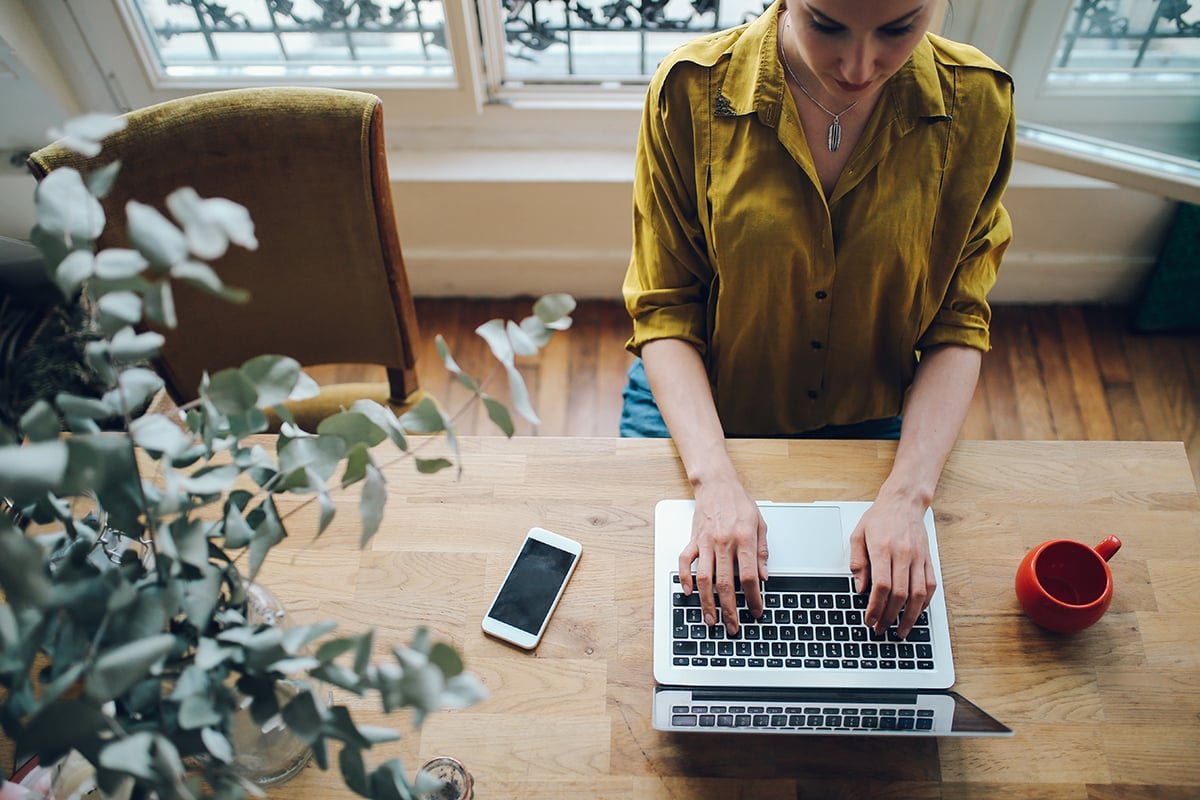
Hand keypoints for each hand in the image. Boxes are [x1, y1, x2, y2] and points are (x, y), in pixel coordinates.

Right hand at [677, 477, 767, 633]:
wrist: (717, 484)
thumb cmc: (739, 503)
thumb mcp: (760, 524)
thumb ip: (762, 552)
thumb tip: (764, 576)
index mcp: (743, 539)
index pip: (749, 576)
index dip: (753, 597)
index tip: (756, 610)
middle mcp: (723, 542)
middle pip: (725, 583)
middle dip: (729, 609)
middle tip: (732, 626)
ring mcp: (705, 542)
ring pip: (704, 578)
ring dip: (707, 602)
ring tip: (710, 619)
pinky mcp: (693, 539)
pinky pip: (685, 562)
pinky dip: (685, 578)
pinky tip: (689, 592)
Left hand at [848, 492, 936, 638]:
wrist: (904, 501)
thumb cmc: (879, 517)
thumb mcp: (858, 535)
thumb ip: (857, 563)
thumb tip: (860, 589)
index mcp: (883, 548)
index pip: (881, 586)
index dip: (875, 607)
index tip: (869, 619)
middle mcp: (903, 554)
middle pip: (900, 594)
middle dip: (889, 616)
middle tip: (880, 629)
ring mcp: (919, 558)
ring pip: (918, 594)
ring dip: (910, 617)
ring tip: (901, 630)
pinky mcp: (928, 559)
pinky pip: (931, 586)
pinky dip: (924, 604)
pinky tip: (916, 613)